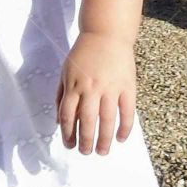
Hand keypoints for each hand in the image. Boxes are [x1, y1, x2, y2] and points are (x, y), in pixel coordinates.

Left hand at [55, 32, 136, 155]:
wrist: (106, 34)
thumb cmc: (83, 54)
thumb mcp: (65, 71)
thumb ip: (61, 95)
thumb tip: (59, 121)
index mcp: (74, 85)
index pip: (67, 115)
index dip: (67, 133)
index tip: (69, 145)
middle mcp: (91, 88)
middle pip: (86, 121)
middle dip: (85, 140)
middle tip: (85, 153)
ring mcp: (110, 88)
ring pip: (107, 120)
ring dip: (104, 139)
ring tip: (102, 151)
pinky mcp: (127, 87)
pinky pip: (127, 111)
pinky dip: (125, 127)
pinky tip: (121, 138)